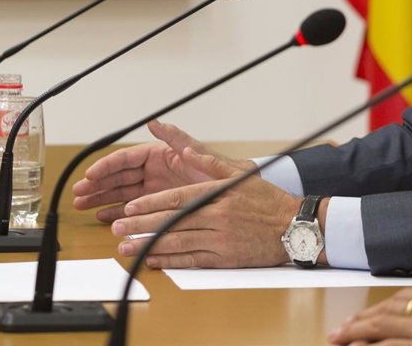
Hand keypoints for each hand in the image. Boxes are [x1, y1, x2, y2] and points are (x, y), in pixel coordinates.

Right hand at [72, 119, 254, 222]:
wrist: (247, 198)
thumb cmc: (229, 174)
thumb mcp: (206, 155)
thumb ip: (181, 140)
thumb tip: (158, 124)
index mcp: (164, 155)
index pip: (128, 158)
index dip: (108, 166)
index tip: (91, 175)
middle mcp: (157, 170)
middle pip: (120, 175)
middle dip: (98, 184)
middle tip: (78, 193)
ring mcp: (157, 188)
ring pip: (122, 191)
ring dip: (102, 198)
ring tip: (82, 206)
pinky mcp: (160, 204)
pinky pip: (133, 206)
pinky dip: (117, 210)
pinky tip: (103, 217)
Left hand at [110, 165, 302, 268]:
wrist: (294, 226)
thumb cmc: (267, 200)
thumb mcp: (241, 174)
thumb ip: (210, 163)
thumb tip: (184, 149)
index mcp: (218, 194)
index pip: (177, 198)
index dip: (150, 203)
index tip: (130, 207)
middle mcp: (218, 216)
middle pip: (172, 221)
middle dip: (141, 225)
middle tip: (117, 229)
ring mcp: (221, 239)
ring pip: (178, 242)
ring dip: (149, 245)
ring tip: (126, 247)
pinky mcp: (225, 258)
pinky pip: (192, 260)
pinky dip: (170, 261)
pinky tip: (153, 260)